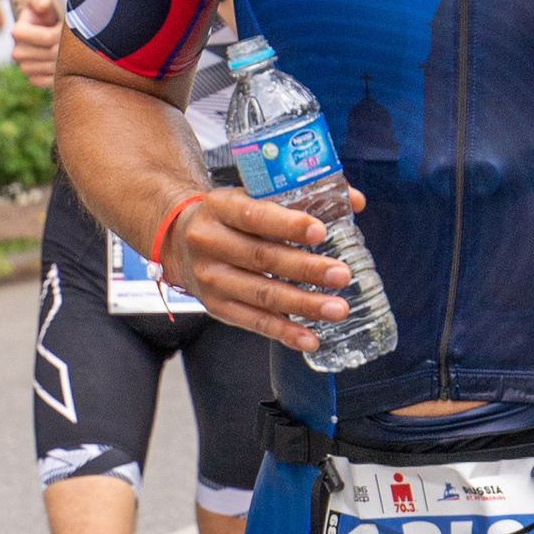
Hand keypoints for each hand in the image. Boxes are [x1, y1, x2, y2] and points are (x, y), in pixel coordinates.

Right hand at [9, 0, 62, 88]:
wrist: (42, 31)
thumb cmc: (44, 14)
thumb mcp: (40, 1)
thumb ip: (40, 0)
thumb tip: (44, 5)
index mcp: (17, 32)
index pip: (48, 37)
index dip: (63, 32)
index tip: (67, 26)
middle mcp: (17, 53)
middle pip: (53, 54)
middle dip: (67, 46)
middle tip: (72, 38)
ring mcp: (24, 68)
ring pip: (55, 68)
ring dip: (67, 59)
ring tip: (69, 48)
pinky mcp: (33, 79)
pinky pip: (52, 80)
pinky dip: (62, 73)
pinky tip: (64, 61)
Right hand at [167, 184, 357, 345]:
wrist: (178, 240)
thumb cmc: (228, 217)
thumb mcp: (251, 195)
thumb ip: (301, 196)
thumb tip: (355, 200)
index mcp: (220, 207)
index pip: (255, 214)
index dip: (288, 224)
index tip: (319, 231)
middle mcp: (211, 242)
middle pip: (263, 258)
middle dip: (307, 268)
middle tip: (341, 274)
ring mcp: (211, 278)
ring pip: (262, 294)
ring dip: (304, 304)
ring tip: (337, 308)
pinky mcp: (216, 306)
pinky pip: (253, 322)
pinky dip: (284, 332)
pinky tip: (310, 338)